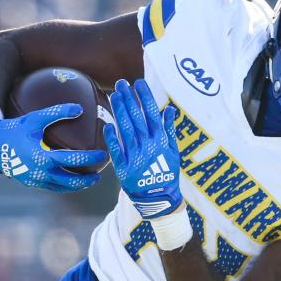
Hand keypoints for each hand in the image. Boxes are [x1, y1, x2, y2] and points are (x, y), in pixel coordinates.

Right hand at [0, 105, 104, 191]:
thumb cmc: (14, 129)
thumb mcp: (34, 119)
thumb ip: (57, 113)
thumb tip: (80, 108)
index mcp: (42, 158)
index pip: (72, 161)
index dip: (90, 159)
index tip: (103, 155)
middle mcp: (39, 173)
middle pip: (70, 181)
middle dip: (86, 180)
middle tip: (100, 174)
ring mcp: (34, 180)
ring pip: (61, 187)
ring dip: (77, 185)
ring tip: (89, 180)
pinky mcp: (30, 183)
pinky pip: (52, 186)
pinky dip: (64, 184)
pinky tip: (72, 179)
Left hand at [103, 79, 181, 219]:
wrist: (158, 197)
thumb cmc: (167, 172)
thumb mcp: (173, 150)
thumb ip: (169, 129)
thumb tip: (170, 109)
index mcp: (161, 140)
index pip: (152, 113)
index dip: (144, 97)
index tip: (138, 83)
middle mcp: (148, 145)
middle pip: (136, 118)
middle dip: (129, 99)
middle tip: (120, 83)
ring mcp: (135, 155)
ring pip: (125, 129)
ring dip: (119, 110)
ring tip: (114, 95)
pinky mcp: (123, 167)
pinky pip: (116, 149)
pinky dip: (111, 137)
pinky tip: (107, 123)